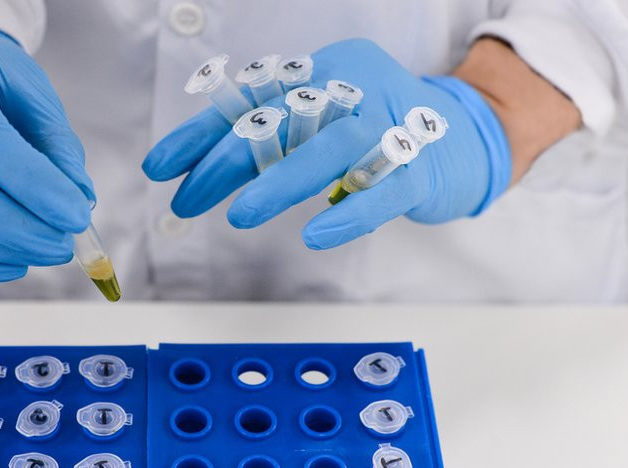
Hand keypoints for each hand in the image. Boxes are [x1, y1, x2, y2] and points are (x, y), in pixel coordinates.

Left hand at [143, 39, 509, 249]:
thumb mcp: (317, 126)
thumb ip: (267, 143)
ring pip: (333, 148)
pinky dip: (350, 213)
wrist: (466, 137)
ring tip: (240, 215)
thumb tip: (199, 171)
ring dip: (282, 181)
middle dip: (228, 161)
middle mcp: (357, 88)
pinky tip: (316, 235)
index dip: (202, 133)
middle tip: (187, 200)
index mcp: (325, 72)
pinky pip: (385, 190)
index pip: (252, 101)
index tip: (160, 166)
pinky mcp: (421, 171)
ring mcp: (393, 127)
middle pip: (285, 120)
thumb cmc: (377, 133)